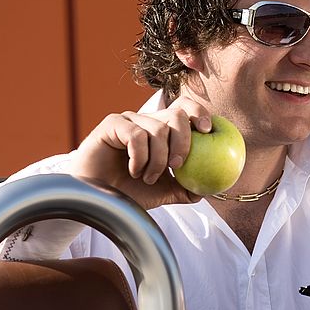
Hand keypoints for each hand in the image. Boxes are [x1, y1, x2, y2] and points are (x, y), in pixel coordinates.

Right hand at [70, 97, 213, 209]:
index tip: (207, 131)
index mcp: (162, 131)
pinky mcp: (112, 124)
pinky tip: (133, 171)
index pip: (185, 109)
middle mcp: (147, 121)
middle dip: (183, 142)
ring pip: (157, 129)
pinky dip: (140, 157)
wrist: (101, 201)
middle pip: (176, 115)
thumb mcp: (164, 192)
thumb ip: (186, 188)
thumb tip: (208, 189)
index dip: (199, 114)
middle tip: (177, 165)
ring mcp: (130, 121)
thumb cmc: (129, 193)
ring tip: (147, 178)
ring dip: (157, 160)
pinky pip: (136, 135)